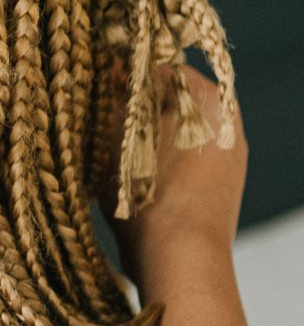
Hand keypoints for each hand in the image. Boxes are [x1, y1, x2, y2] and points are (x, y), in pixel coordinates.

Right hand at [109, 65, 247, 282]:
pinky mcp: (221, 190)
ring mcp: (229, 160)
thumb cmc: (147, 194)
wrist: (180, 259)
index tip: (95, 83)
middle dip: (136, 105)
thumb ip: (111, 98)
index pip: (162, 66)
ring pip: (177, 131)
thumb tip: (107, 69)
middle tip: (96, 115)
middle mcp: (228, 124)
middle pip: (172, 100)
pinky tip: (130, 179)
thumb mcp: (116, 137)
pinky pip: (184, 161)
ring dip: (145, 135)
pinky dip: (159, 161)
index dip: (124, 71)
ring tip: (108, 150)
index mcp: (211, 100)